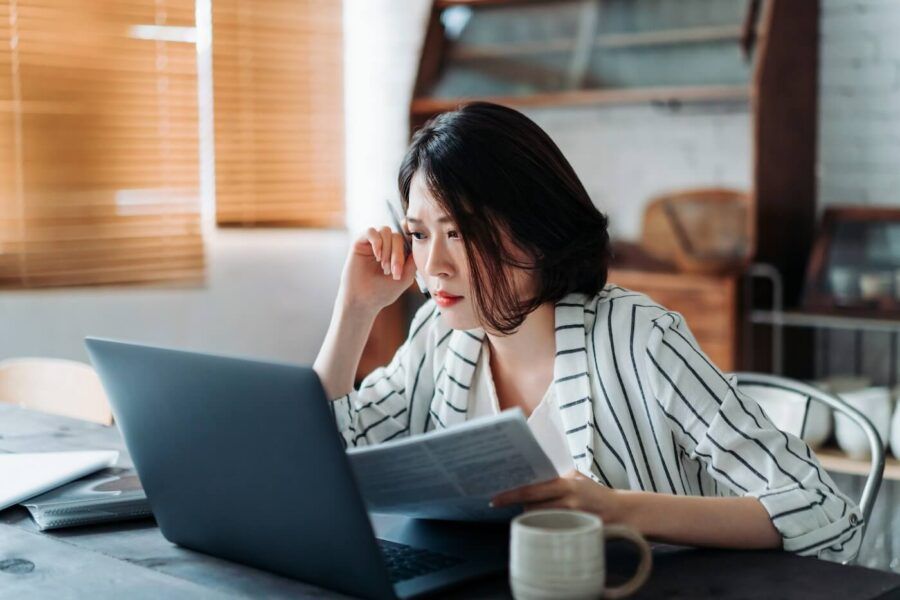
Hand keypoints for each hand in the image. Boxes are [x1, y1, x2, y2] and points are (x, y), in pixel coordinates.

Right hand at [339, 226, 417, 313]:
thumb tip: (417, 247)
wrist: (363, 301)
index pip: (407, 240)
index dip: (408, 250)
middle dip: (397, 254)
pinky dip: (377, 242)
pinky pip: (370, 231)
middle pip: (397, 236)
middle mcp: (385, 246)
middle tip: (394, 272)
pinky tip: (377, 256)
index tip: (404, 267)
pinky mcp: (360, 243)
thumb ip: (413, 262)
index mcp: (397, 253)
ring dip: (387, 249)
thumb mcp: (405, 278)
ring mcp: (372, 243)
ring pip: (385, 231)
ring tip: (384, 267)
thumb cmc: (383, 292)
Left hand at [490, 470, 623, 522]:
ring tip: (529, 512)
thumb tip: (528, 477)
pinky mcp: (577, 529)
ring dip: (531, 516)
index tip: (496, 498)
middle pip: (532, 505)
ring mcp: (573, 515)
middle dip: (517, 505)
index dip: (512, 494)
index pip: (532, 488)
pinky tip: (541, 524)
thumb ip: (555, 477)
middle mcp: (569, 498)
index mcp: (566, 483)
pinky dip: (543, 526)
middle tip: (501, 503)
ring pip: (540, 518)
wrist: (621, 511)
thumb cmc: (594, 493)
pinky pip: (551, 529)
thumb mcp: (576, 478)